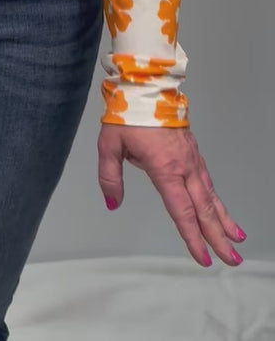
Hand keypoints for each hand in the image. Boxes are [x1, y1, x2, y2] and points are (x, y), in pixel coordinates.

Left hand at [97, 124, 245, 266]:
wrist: (145, 86)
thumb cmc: (127, 114)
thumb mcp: (109, 145)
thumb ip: (109, 177)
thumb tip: (112, 203)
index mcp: (164, 167)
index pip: (181, 210)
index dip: (192, 237)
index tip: (203, 257)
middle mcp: (184, 166)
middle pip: (204, 208)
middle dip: (218, 236)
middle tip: (232, 259)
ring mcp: (191, 158)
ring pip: (210, 195)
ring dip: (223, 219)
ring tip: (236, 238)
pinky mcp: (193, 151)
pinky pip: (207, 181)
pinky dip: (216, 199)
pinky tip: (219, 209)